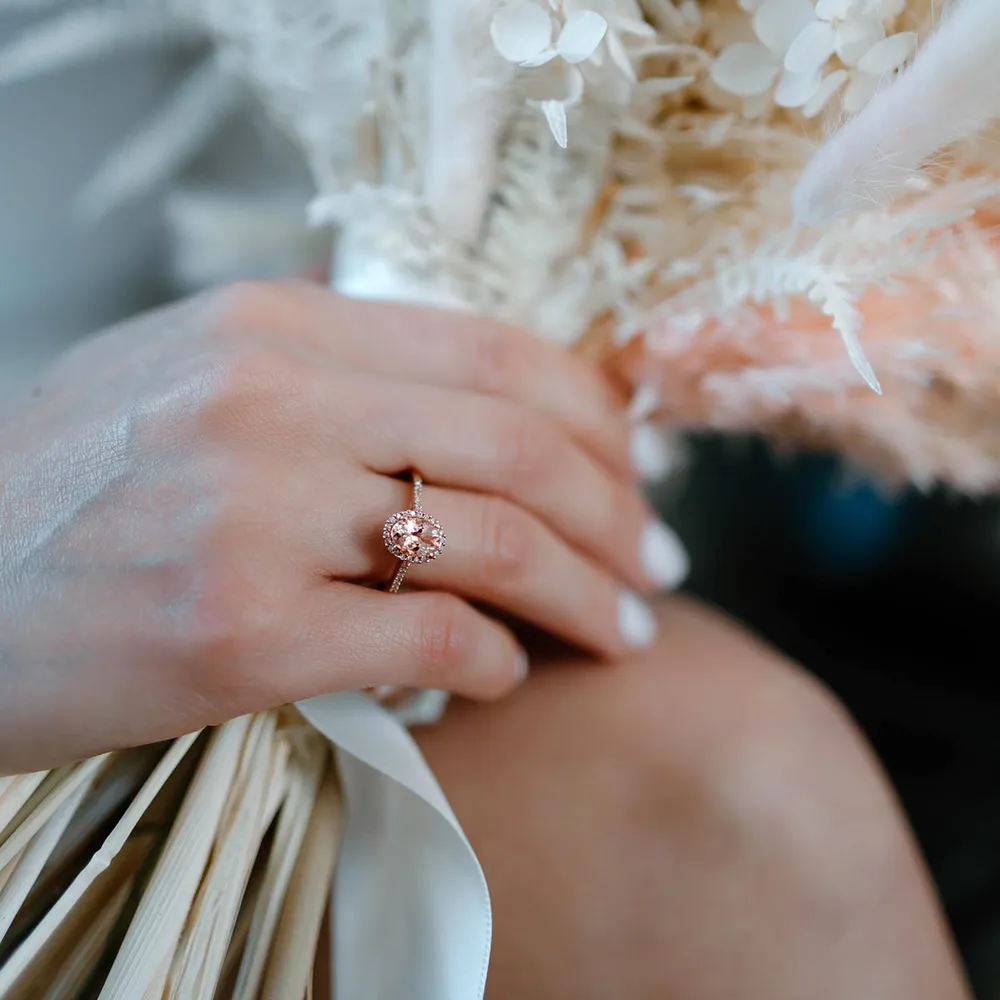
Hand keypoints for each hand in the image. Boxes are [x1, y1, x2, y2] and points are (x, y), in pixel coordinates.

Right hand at [0, 281, 686, 772]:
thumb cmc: (76, 488)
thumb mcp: (197, 379)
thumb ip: (334, 378)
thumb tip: (479, 416)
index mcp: (276, 326)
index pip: (496, 353)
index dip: (594, 419)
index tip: (636, 475)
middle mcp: (273, 402)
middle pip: (517, 446)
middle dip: (616, 514)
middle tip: (655, 566)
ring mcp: (254, 514)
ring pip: (490, 541)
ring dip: (581, 594)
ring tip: (621, 633)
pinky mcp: (238, 632)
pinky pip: (425, 639)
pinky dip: (493, 660)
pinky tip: (506, 674)